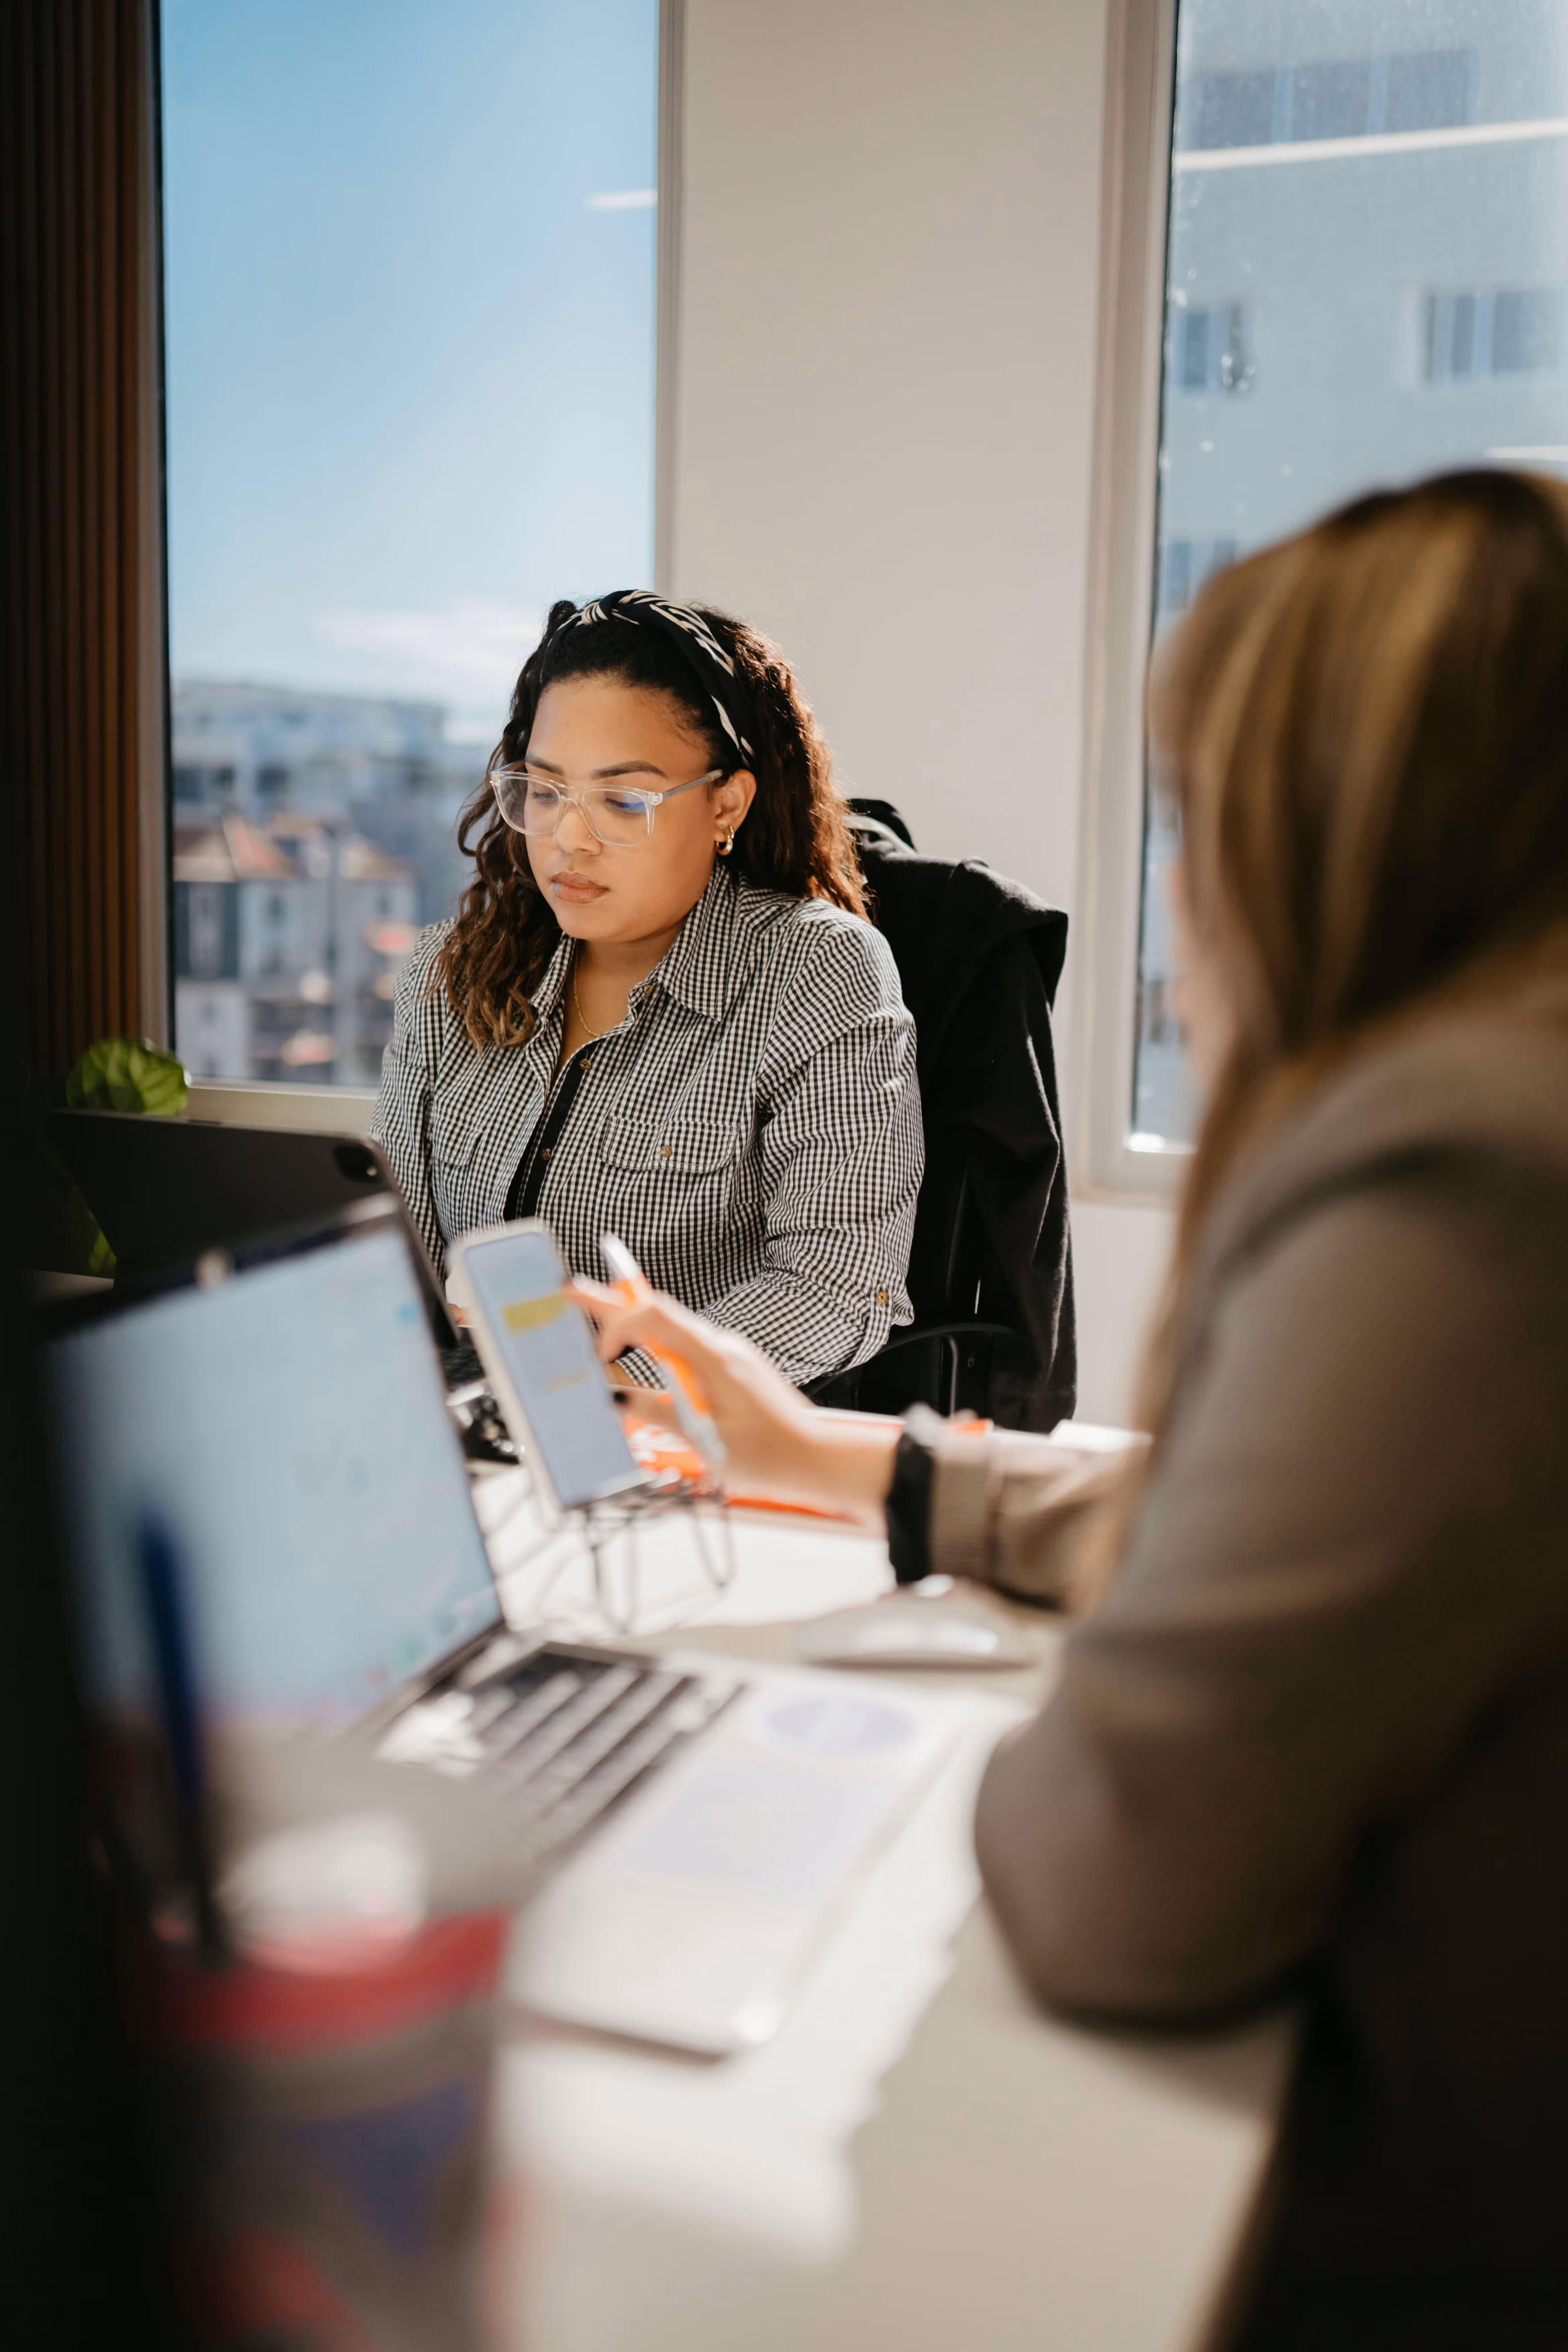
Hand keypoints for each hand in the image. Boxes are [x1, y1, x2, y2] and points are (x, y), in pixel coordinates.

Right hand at [567, 1280, 899, 1524]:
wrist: (817, 1458)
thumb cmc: (771, 1455)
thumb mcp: (706, 1442)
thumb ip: (658, 1415)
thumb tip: (616, 1400)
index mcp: (714, 1358)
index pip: (655, 1317)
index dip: (618, 1325)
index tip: (599, 1355)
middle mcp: (722, 1347)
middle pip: (659, 1313)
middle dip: (612, 1299)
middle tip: (571, 1288)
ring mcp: (729, 1354)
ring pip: (673, 1328)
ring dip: (634, 1322)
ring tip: (600, 1321)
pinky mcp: (733, 1367)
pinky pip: (687, 1346)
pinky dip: (658, 1344)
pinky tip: (644, 1354)